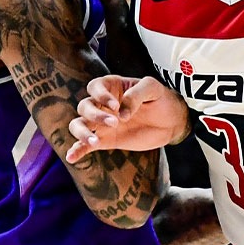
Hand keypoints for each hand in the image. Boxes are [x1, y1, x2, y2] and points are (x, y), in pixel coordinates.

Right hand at [66, 75, 189, 162]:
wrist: (171, 121)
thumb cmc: (161, 99)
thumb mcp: (153, 89)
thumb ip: (135, 96)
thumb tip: (120, 114)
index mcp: (111, 86)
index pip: (95, 87)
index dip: (101, 96)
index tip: (116, 106)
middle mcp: (102, 104)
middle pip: (84, 107)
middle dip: (96, 115)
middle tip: (115, 122)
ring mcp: (101, 123)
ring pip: (78, 125)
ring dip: (82, 133)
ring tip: (96, 142)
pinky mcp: (105, 140)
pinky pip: (84, 145)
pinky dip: (76, 150)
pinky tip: (72, 157)